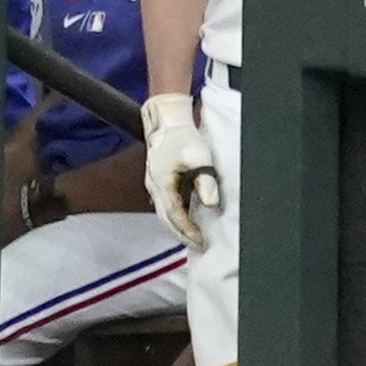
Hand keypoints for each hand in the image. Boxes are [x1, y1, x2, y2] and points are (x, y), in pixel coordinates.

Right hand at [139, 92, 217, 237]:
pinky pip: (163, 205)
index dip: (188, 232)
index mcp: (163, 184)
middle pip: (166, 220)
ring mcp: (153, 184)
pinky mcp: (156, 181)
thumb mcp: (199, 157)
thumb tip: (211, 204)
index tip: (201, 242)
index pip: (175, 217)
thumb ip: (205, 181)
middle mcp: (154, 187)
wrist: (166, 120)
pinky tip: (184, 218)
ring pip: (163, 214)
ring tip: (192, 237)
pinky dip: (173, 216)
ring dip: (176, 227)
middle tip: (198, 245)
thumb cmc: (183, 137)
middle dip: (181, 235)